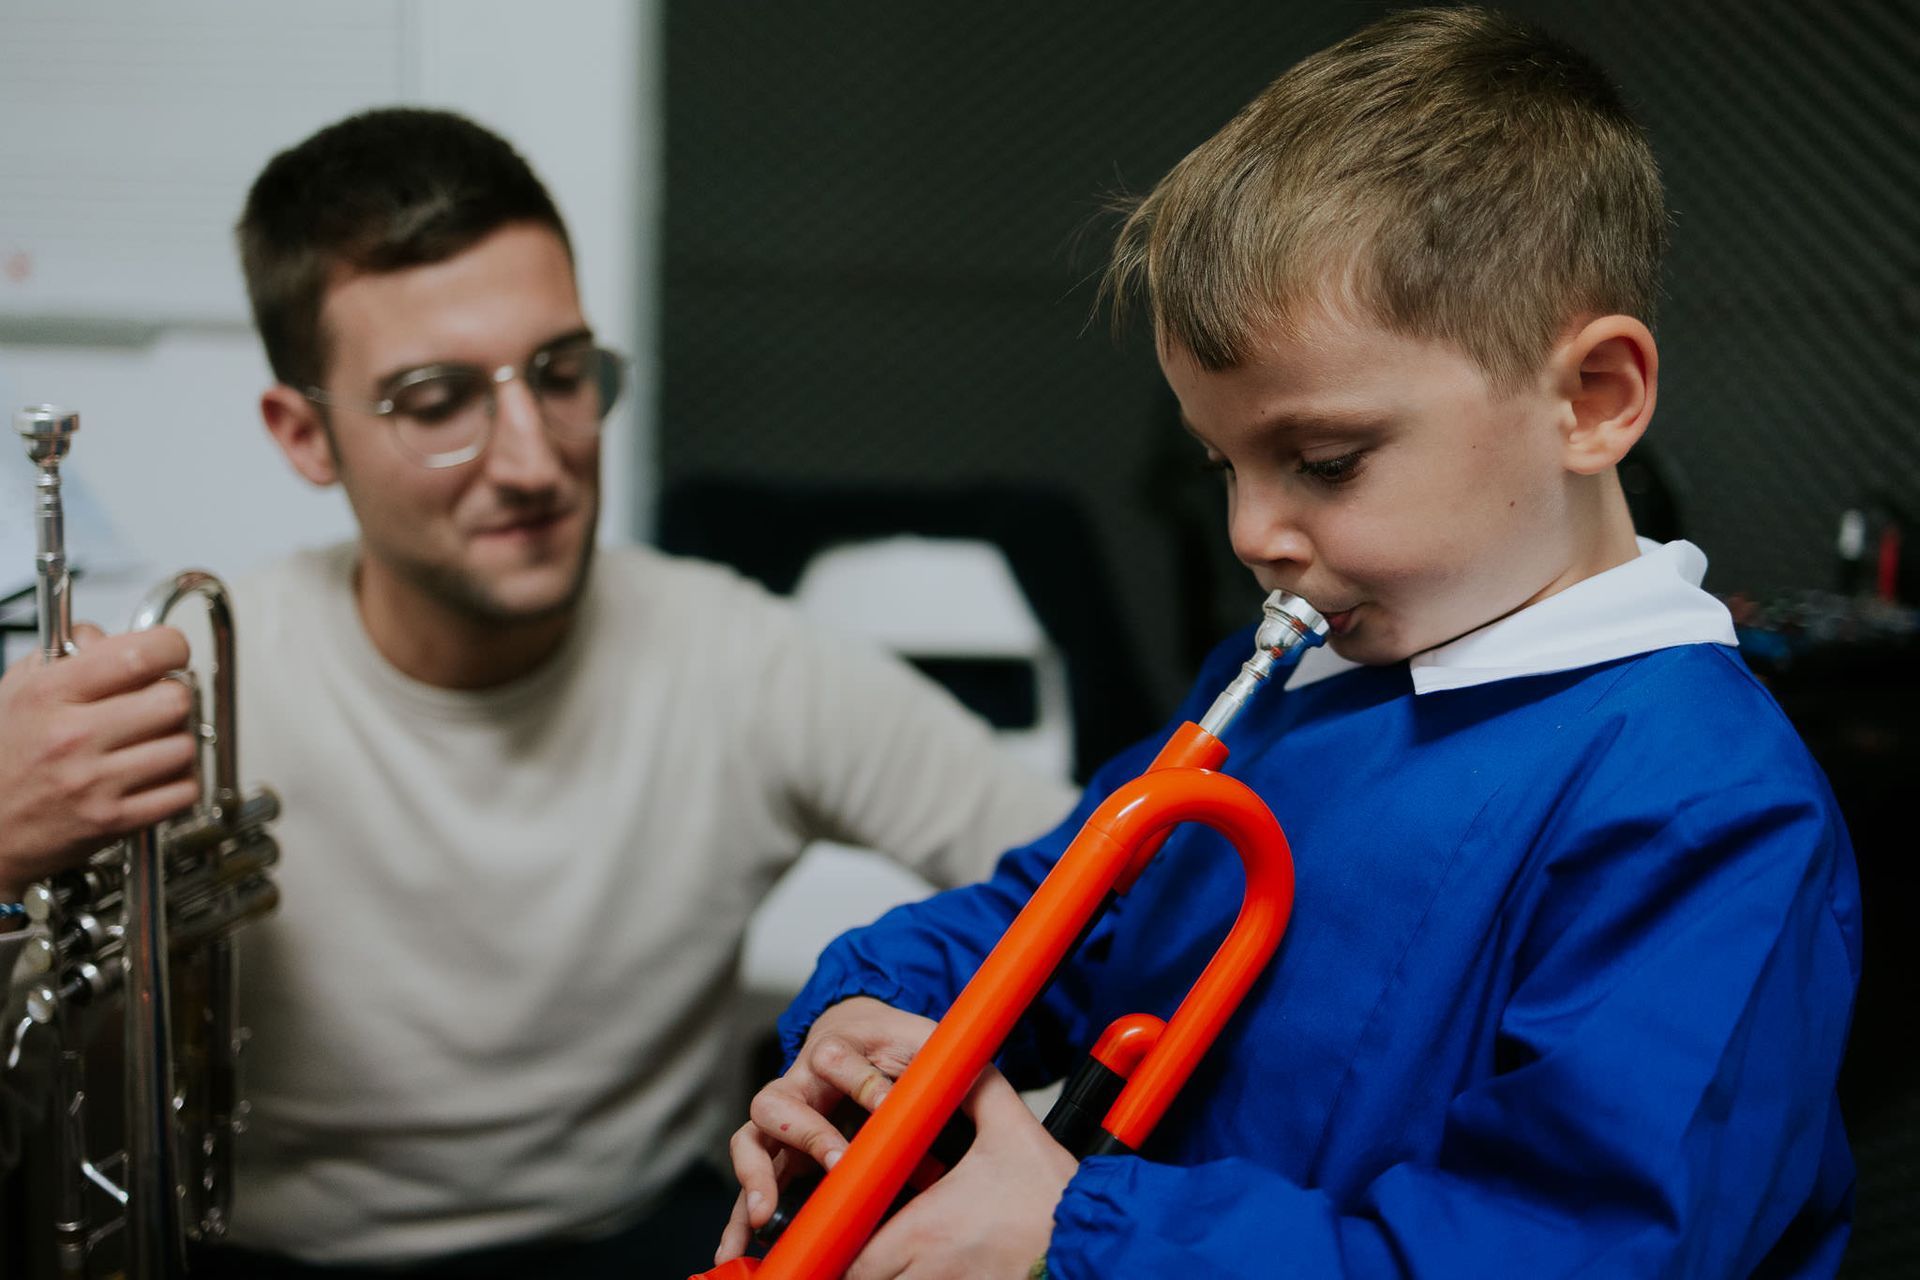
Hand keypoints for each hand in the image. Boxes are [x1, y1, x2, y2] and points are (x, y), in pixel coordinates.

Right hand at [0, 624, 196, 900]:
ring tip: (154, 743)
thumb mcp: (17, 689)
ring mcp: (94, 782)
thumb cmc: (4, 758)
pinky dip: (181, 782)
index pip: (139, 655)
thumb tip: (105, 635)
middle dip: (174, 698)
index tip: (170, 653)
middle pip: (175, 700)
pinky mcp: (113, 820)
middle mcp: (73, 736)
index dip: (170, 647)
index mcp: (49, 694)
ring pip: (185, 746)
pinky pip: (184, 791)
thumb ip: (64, 652)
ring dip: (179, 742)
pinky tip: (157, 775)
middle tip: (158, 703)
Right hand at [716, 997, 938, 1263]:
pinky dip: (740, 1218)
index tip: (888, 1104)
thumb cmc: (894, 1044)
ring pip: (752, 1144)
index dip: (862, 1081)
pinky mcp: (780, 1157)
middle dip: (806, 1134)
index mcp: (831, 1052)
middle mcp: (796, 1086)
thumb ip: (932, 1061)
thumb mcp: (918, 1042)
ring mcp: (782, 1123)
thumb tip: (953, 1087)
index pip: (833, 1058)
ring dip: (756, 1179)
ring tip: (764, 1215)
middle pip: (776, 1102)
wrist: (868, 1040)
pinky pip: (751, 1185)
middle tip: (836, 1162)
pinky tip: (736, 1250)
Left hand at [846, 1066, 1073, 1279]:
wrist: (1095, 1238)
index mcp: (925, 1229)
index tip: (842, 1225)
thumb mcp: (1012, 1129)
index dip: (839, 1242)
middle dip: (859, 1262)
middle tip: (865, 1237)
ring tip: (903, 1252)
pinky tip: (937, 1264)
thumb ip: (977, 1088)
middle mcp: (930, 1272)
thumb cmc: (1053, 1194)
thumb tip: (957, 1058)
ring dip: (892, 1275)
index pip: (851, 1255)